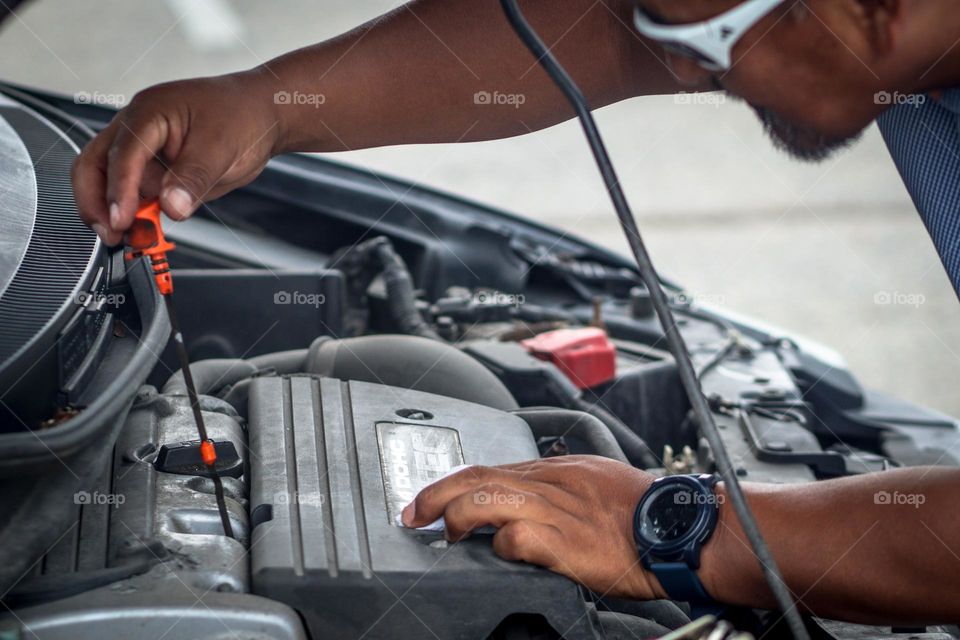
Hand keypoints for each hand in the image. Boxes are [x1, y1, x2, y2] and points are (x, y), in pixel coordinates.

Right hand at [72, 70, 284, 244]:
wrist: (259, 114)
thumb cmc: (241, 115)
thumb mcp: (222, 148)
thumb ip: (194, 178)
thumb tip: (172, 207)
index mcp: (149, 113)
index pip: (122, 154)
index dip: (119, 190)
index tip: (122, 219)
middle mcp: (136, 129)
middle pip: (93, 165)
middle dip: (95, 202)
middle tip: (112, 233)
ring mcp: (141, 150)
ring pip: (104, 180)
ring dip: (108, 210)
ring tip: (126, 237)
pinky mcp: (151, 170)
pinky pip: (131, 193)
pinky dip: (130, 213)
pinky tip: (141, 231)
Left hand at [401, 455, 665, 598]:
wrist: (676, 526)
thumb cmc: (640, 509)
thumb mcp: (591, 481)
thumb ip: (554, 488)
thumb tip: (520, 502)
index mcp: (554, 469)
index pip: (490, 467)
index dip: (453, 482)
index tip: (430, 499)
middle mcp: (550, 484)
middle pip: (478, 477)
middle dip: (437, 493)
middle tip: (415, 513)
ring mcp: (557, 510)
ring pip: (488, 500)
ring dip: (457, 515)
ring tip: (447, 533)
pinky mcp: (567, 542)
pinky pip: (520, 537)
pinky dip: (502, 544)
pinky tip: (500, 552)